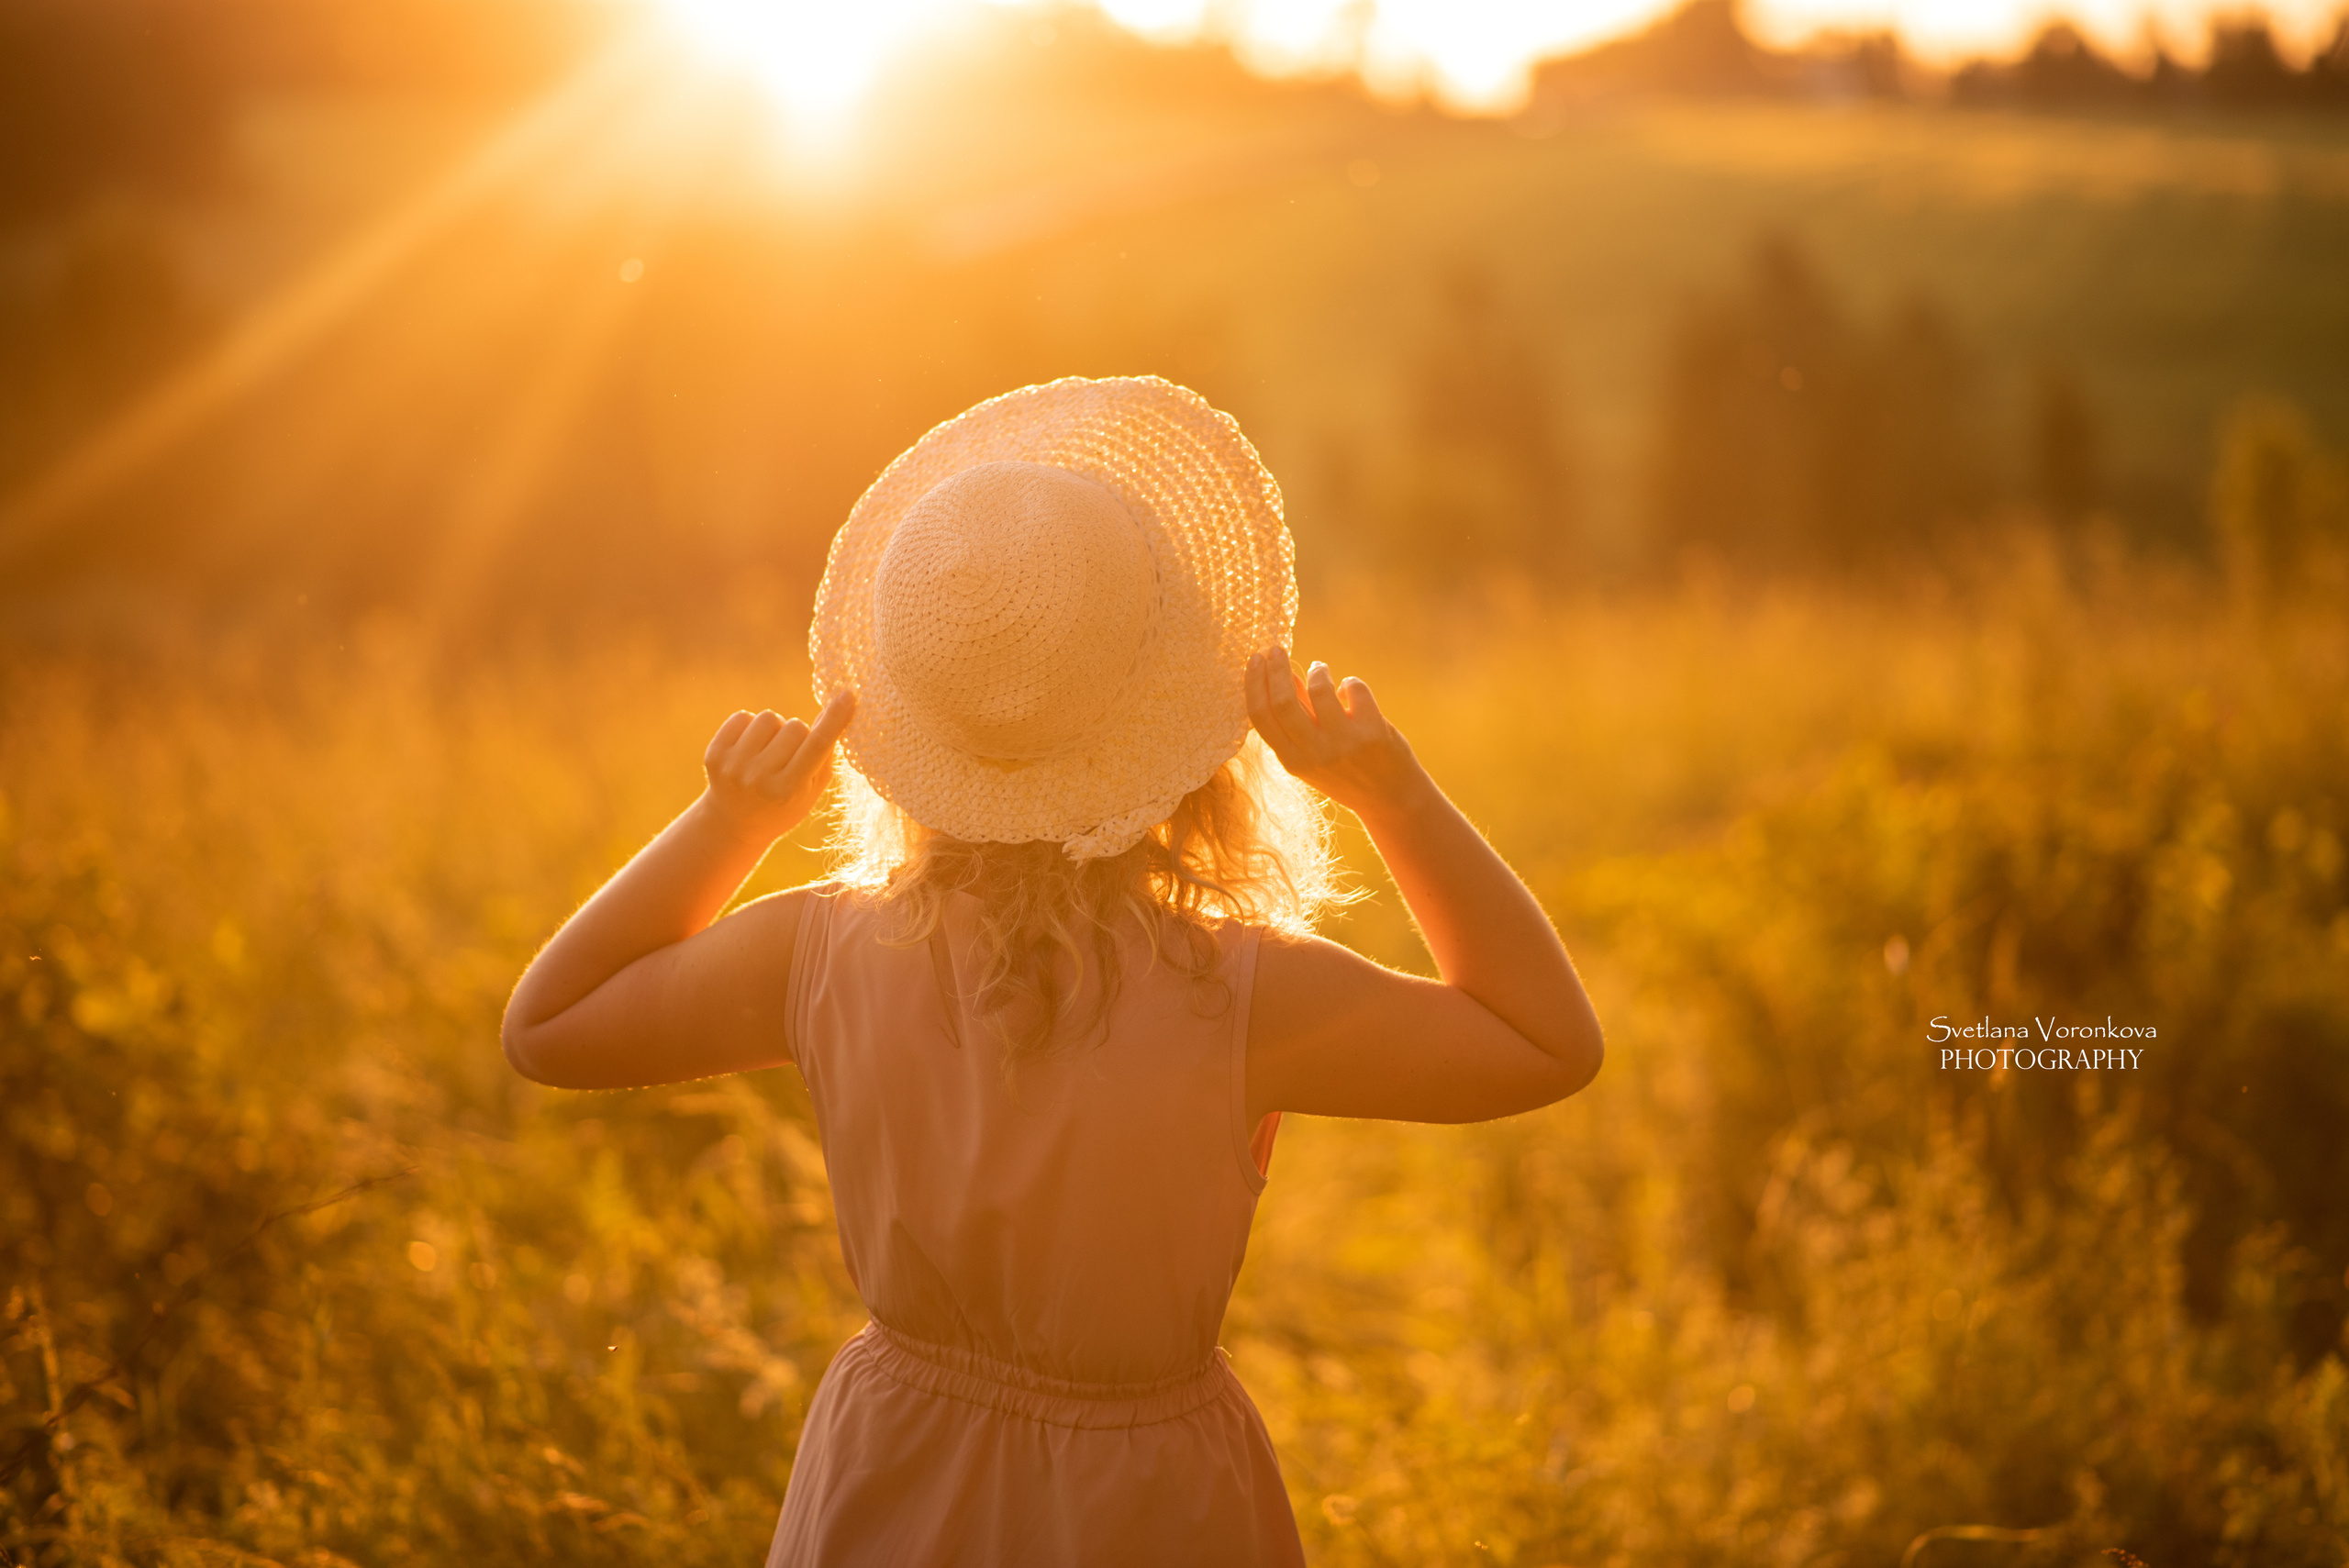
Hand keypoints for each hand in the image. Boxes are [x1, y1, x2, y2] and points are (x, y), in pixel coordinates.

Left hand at [699, 690, 855, 847]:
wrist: (735, 823)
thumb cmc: (784, 805)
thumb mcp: (812, 790)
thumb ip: (826, 754)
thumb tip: (832, 711)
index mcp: (789, 791)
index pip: (818, 745)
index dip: (835, 718)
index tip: (848, 695)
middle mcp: (759, 779)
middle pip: (795, 727)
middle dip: (799, 734)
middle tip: (791, 755)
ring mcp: (734, 766)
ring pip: (769, 717)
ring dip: (775, 729)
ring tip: (770, 750)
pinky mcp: (714, 755)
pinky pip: (742, 717)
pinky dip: (751, 726)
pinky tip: (750, 747)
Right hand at [1246, 648, 1429, 818]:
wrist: (1391, 800)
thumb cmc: (1348, 773)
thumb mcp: (1312, 755)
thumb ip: (1296, 719)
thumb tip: (1279, 675)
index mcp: (1293, 761)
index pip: (1260, 717)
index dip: (1254, 683)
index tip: (1255, 659)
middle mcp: (1314, 754)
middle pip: (1283, 701)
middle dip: (1276, 668)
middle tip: (1276, 649)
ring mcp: (1344, 743)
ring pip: (1318, 688)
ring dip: (1318, 671)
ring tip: (1321, 669)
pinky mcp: (1372, 732)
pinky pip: (1353, 688)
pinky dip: (1350, 682)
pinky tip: (1351, 690)